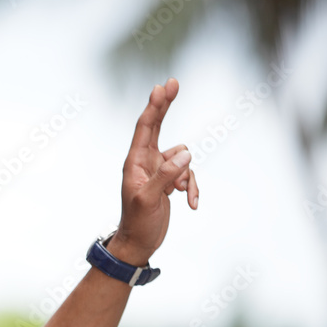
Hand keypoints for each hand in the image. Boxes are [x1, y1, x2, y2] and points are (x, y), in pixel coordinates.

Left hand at [111, 77, 197, 264]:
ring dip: (187, 175)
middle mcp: (145, 162)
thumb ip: (166, 175)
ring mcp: (158, 171)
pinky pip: (187, 174)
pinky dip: (191, 187)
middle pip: (158, 127)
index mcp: (135, 163)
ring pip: (183, 158)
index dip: (155, 106)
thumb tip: (185, 153)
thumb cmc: (138, 223)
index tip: (162, 87)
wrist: (139, 243)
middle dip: (166, 107)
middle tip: (173, 82)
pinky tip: (191, 204)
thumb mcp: (150, 200)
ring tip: (179, 194)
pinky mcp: (168, 181)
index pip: (145, 128)